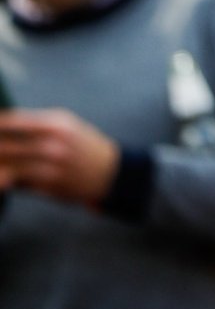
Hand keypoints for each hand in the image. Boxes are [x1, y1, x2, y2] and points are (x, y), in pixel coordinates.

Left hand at [0, 109, 118, 205]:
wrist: (109, 171)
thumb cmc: (82, 145)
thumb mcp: (66, 127)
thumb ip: (35, 128)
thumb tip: (2, 129)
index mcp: (56, 123)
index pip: (13, 122)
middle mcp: (53, 143)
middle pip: (6, 146)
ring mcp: (51, 166)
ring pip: (9, 167)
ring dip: (0, 166)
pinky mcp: (49, 185)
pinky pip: (18, 183)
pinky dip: (6, 181)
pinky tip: (3, 179)